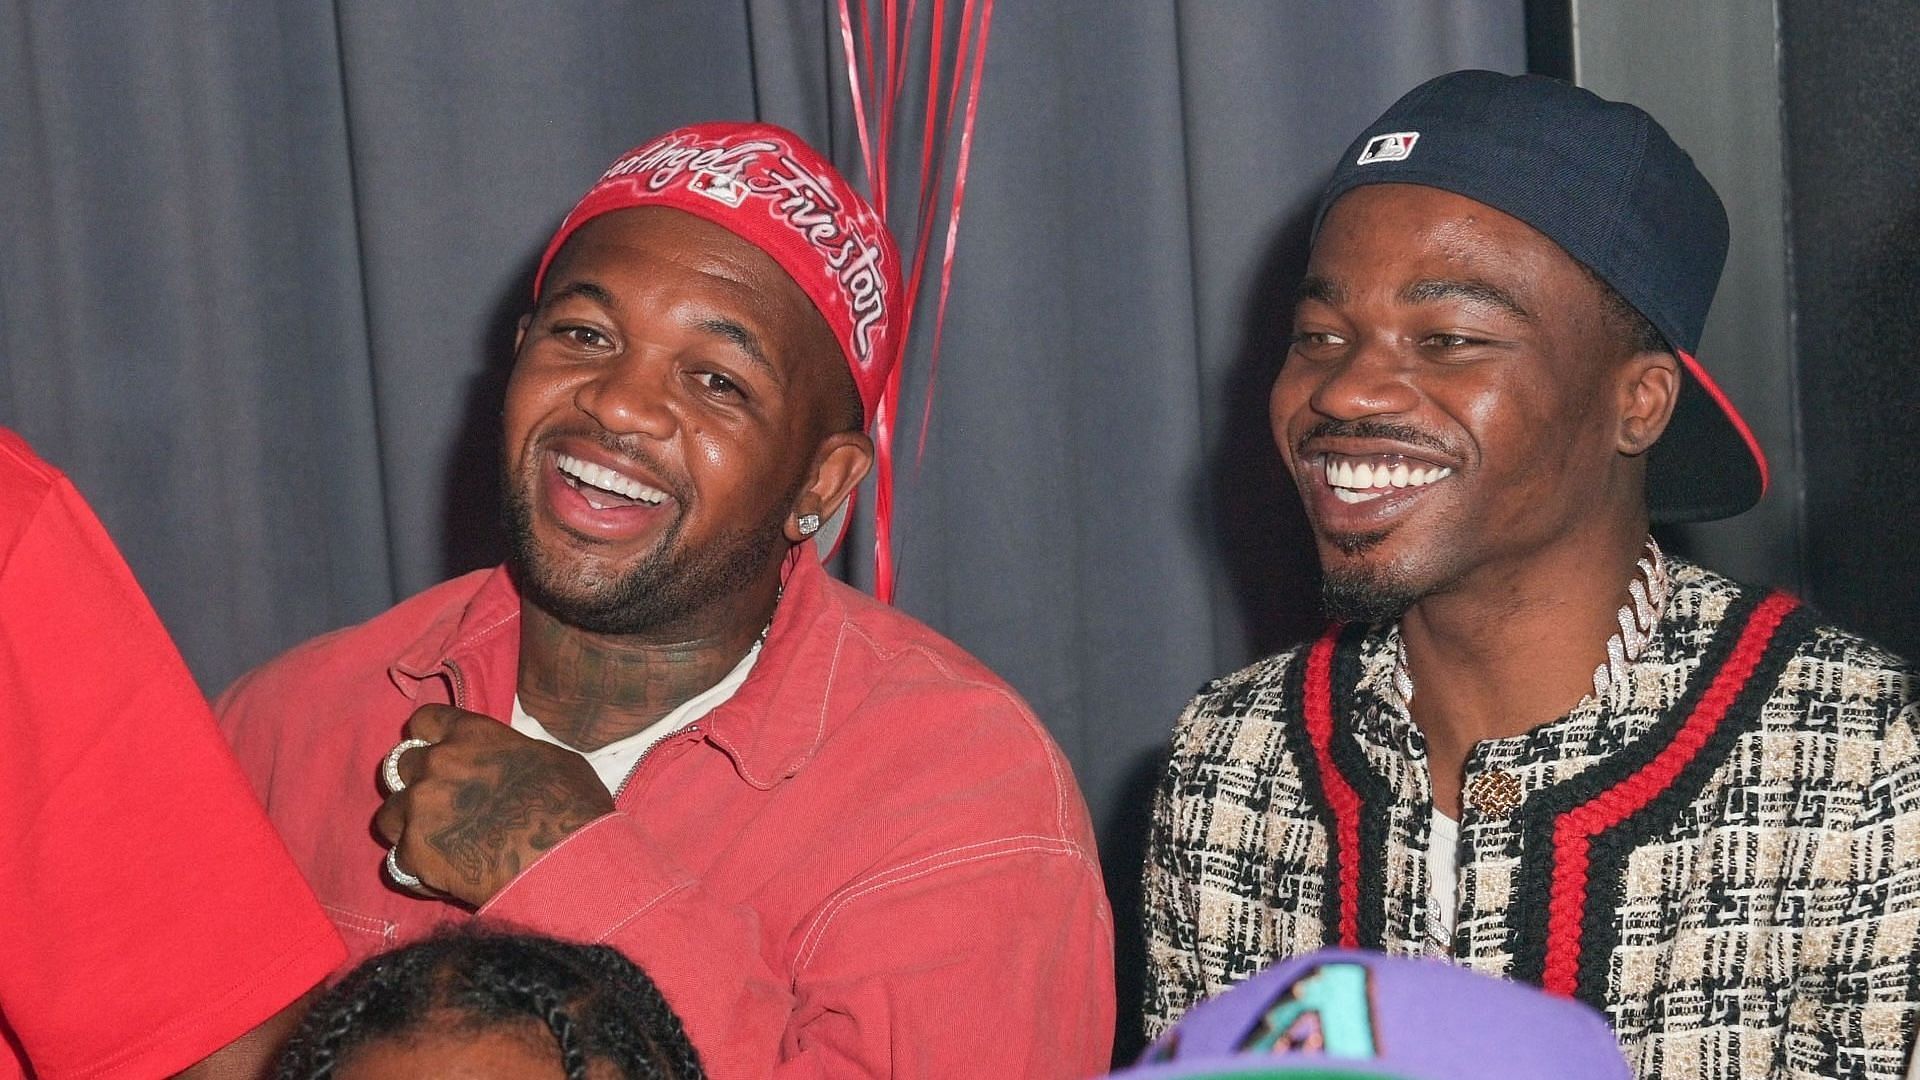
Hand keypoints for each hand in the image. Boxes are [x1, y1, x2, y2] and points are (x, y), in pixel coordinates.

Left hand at [374, 703, 613, 906]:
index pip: (425, 720)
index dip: (429, 738)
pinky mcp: (414, 853)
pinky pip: (397, 861)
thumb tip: (511, 761)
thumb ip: (513, 753)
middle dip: (416, 783)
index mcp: (471, 734)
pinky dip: (418, 869)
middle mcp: (436, 763)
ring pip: (387, 814)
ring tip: (434, 844)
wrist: (562, 857)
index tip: (439, 753)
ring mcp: (420, 808)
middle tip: (441, 805)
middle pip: (400, 766)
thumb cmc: (573, 805)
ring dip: (407, 826)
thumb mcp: (552, 759)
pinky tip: (442, 876)